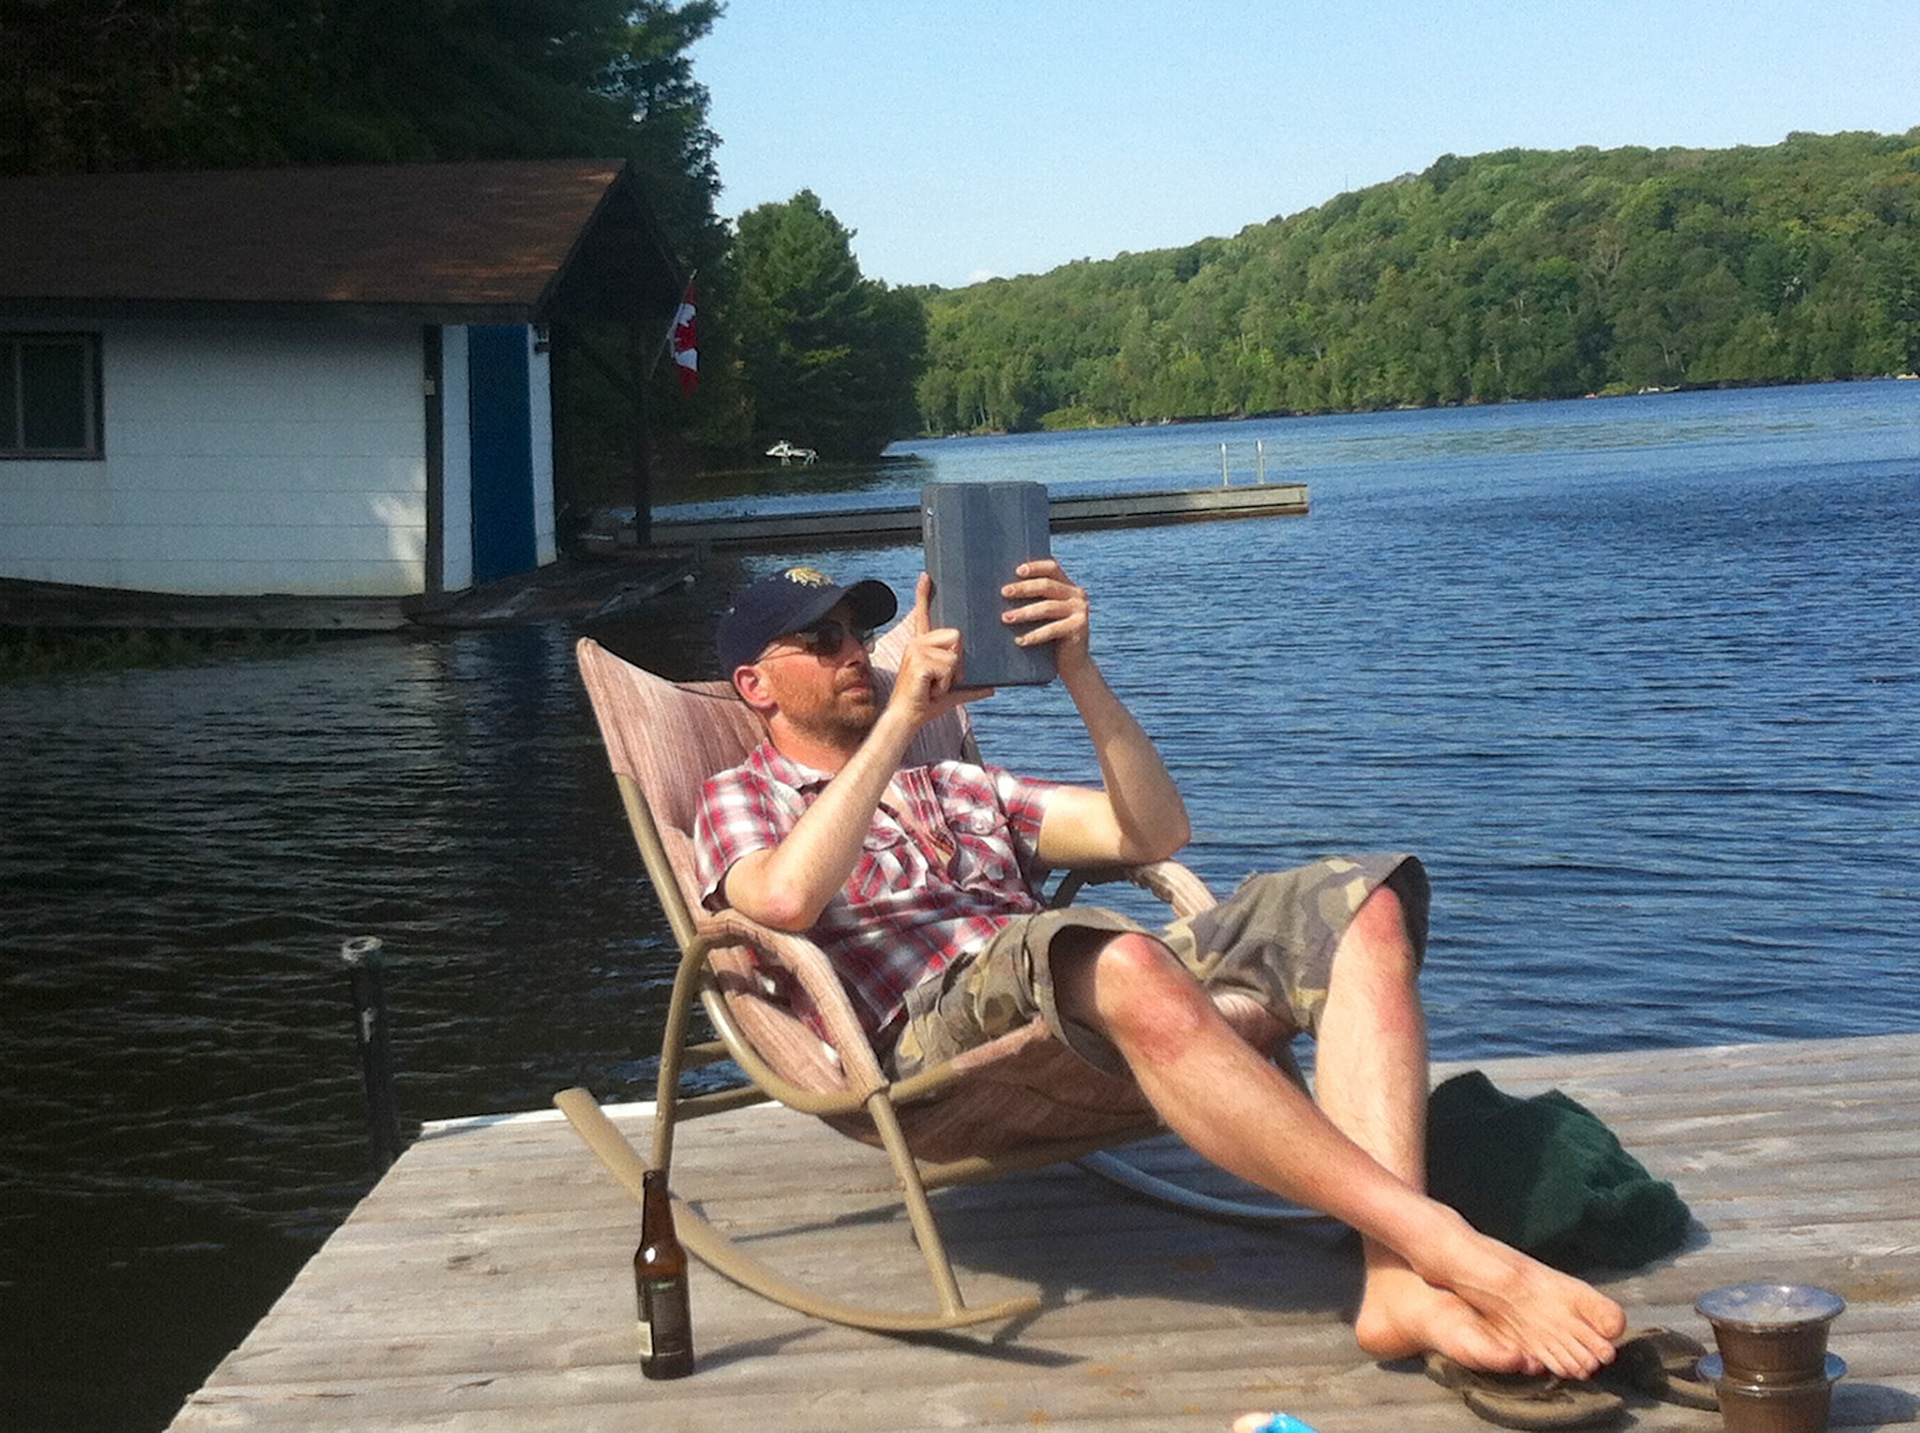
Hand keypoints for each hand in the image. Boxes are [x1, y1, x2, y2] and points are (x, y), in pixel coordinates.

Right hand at [889, 573, 990, 724]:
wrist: (906, 718)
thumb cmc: (926, 705)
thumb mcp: (954, 693)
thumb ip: (973, 688)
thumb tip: (993, 688)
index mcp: (922, 645)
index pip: (924, 616)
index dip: (924, 595)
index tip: (926, 576)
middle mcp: (917, 643)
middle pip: (956, 637)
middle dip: (957, 662)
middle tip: (940, 681)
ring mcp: (916, 650)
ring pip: (955, 656)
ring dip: (950, 677)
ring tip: (933, 687)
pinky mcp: (919, 661)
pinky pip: (949, 667)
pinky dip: (945, 684)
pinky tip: (929, 690)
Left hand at [1000, 558, 1090, 675]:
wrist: (1073, 664)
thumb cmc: (1051, 637)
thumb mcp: (1044, 615)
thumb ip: (1034, 600)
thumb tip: (1001, 591)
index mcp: (1068, 586)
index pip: (1052, 568)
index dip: (1035, 567)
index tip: (1017, 571)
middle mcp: (1077, 595)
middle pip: (1047, 586)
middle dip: (1023, 588)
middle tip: (1004, 592)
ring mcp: (1080, 611)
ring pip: (1047, 607)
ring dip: (1024, 612)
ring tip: (1005, 618)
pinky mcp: (1079, 628)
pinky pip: (1053, 629)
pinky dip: (1034, 635)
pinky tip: (1019, 641)